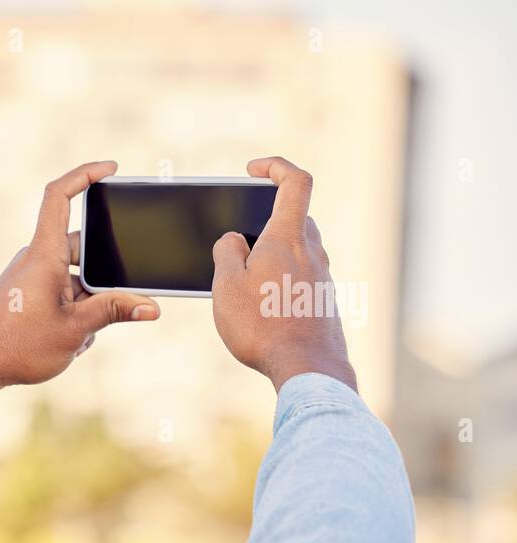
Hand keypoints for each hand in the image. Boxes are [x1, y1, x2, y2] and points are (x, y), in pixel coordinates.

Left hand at [0, 160, 159, 426]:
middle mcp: (36, 260)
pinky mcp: (29, 296)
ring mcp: (32, 278)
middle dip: (103, 285)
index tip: (111, 169)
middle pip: (86, 253)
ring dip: (87, 309)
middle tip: (98, 316)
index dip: (85, 175)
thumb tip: (151, 306)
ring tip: (75, 339)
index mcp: (44, 255)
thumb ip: (114, 312)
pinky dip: (73, 317)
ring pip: (78, 282)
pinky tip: (65, 344)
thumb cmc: (14, 347)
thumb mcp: (74, 331)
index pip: (60, 197)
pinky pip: (63, 296)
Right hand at [211, 156, 356, 392]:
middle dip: (265, 222)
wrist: (306, 368)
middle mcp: (311, 252)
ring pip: (297, 252)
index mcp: (287, 238)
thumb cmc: (262, 326)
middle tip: (238, 243)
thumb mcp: (227, 286)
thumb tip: (233, 239)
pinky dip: (281, 283)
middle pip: (294, 220)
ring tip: (245, 284)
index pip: (295, 182)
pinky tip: (262, 310)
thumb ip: (226, 253)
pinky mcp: (323, 301)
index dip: (275, 166)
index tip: (253, 170)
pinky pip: (300, 279)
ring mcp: (321, 277)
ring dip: (272, 258)